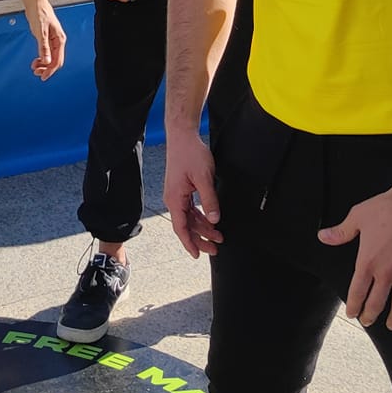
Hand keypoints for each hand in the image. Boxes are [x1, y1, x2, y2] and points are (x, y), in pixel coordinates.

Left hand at [23, 0, 65, 80]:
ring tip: (34, 67)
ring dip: (43, 64)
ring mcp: (52, 40)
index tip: (43, 77)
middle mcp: (57, 41)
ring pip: (50, 57)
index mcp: (59, 40)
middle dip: (46, 68)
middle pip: (55, 61)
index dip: (50, 70)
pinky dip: (41, 58)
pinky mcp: (46, 38)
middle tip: (36, 72)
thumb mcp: (40, 32)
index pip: (57, 60)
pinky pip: (46, 52)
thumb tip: (46, 60)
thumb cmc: (40, 13)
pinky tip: (36, 60)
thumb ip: (43, 47)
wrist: (35, 3)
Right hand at [162, 130, 221, 258]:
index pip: (181, 228)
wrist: (182, 137)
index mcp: (175, 199)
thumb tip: (214, 218)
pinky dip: (200, 217)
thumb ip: (209, 200)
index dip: (190, 243)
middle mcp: (173, 199)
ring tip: (218, 236)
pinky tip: (210, 221)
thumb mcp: (203, 178)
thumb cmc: (190, 154)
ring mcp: (177, 195)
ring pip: (189, 218)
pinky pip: (190, 209)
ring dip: (203, 228)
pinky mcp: (182, 190)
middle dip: (200, 239)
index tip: (198, 255)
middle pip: (186, 226)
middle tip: (215, 249)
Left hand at [319, 187, 391, 329]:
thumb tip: (323, 237)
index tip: (352, 314)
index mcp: (368, 261)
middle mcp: (387, 272)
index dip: (354, 306)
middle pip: (377, 303)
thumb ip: (341, 231)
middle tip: (368, 322)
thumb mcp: (358, 216)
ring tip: (391, 325)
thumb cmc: (387, 208)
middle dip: (370, 316)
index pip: (357, 292)